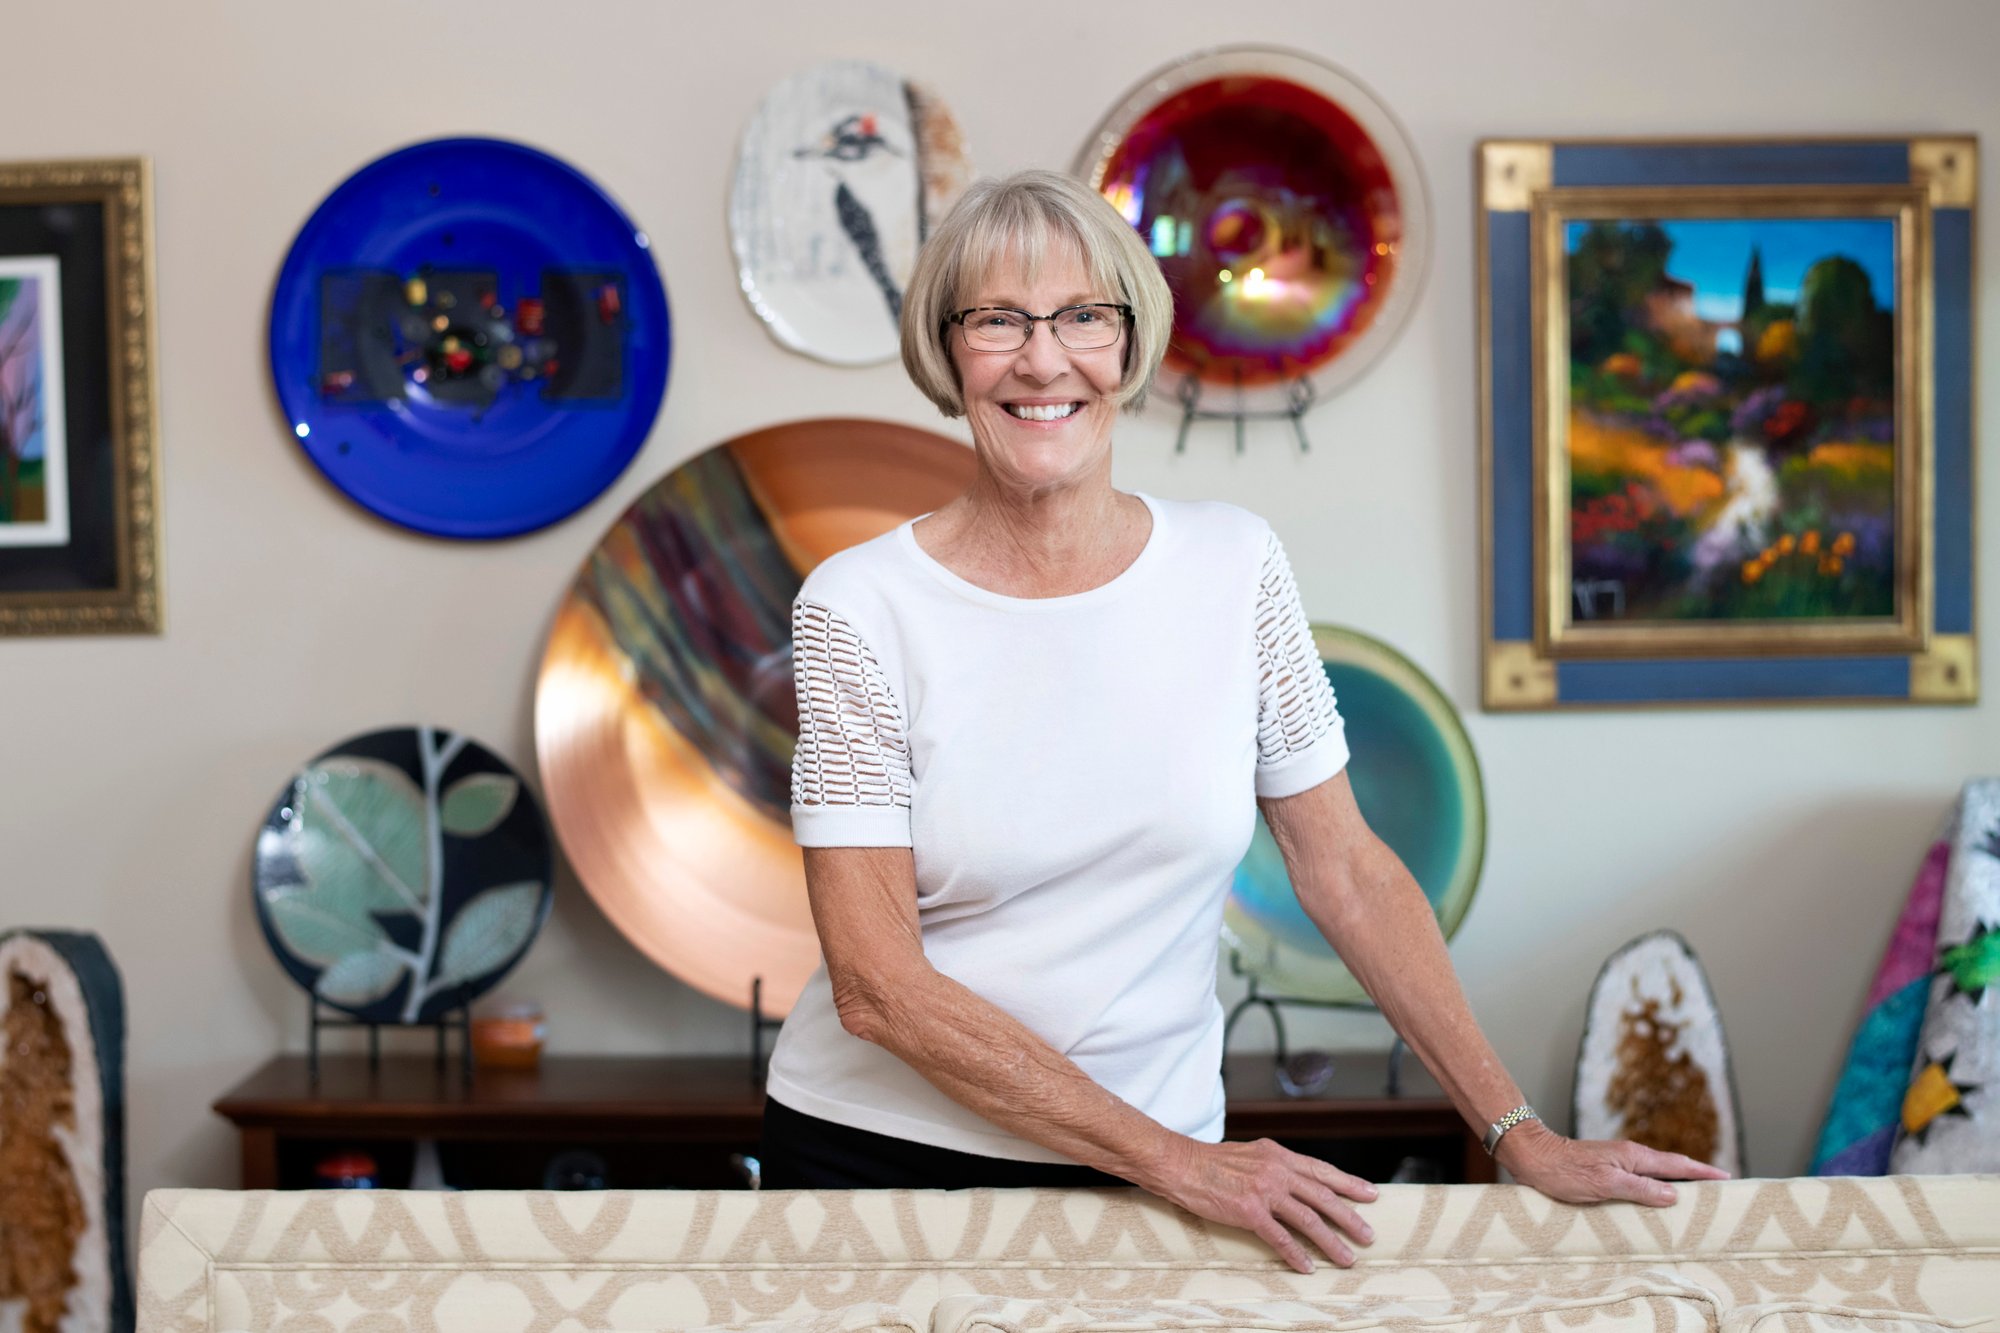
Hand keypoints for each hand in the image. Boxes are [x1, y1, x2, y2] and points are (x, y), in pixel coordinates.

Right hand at [1148, 1136, 1376, 1273]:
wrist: (1180, 1164)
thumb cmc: (1210, 1162)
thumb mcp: (1250, 1155)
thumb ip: (1274, 1166)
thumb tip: (1294, 1182)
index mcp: (1278, 1155)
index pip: (1321, 1170)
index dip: (1348, 1183)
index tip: (1371, 1193)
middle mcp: (1276, 1170)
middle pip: (1323, 1196)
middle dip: (1350, 1217)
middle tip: (1368, 1235)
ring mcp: (1264, 1190)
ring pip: (1308, 1219)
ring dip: (1331, 1241)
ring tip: (1346, 1257)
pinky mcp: (1249, 1211)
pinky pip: (1280, 1237)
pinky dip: (1296, 1254)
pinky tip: (1307, 1266)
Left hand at [1496, 1121, 1730, 1206]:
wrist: (1533, 1157)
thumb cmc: (1564, 1172)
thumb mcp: (1604, 1184)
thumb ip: (1640, 1189)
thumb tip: (1674, 1195)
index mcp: (1634, 1157)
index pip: (1677, 1166)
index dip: (1703, 1173)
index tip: (1728, 1178)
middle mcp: (1630, 1156)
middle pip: (1671, 1167)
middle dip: (1697, 1177)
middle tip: (1721, 1189)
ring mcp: (1618, 1161)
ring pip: (1656, 1173)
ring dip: (1677, 1183)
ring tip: (1696, 1197)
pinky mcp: (1607, 1169)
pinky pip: (1641, 1179)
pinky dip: (1656, 1187)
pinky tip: (1656, 1198)